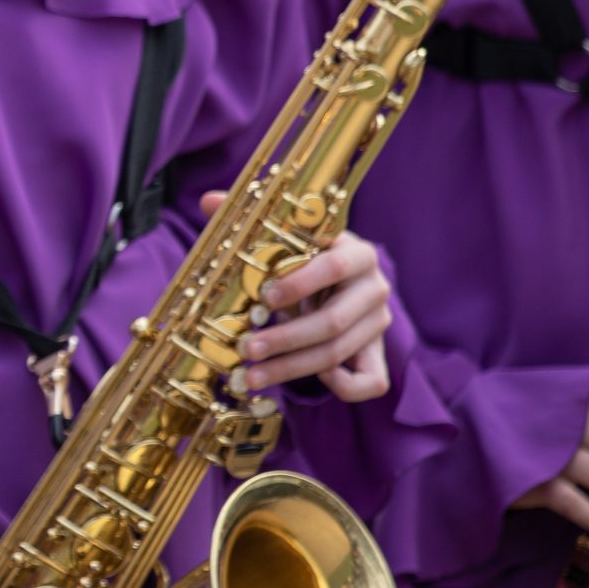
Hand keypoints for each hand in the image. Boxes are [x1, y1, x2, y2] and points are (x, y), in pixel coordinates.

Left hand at [215, 194, 392, 399]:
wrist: (346, 279)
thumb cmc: (308, 256)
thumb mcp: (289, 237)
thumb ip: (254, 221)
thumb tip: (209, 200)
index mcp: (356, 252)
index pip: (332, 267)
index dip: (299, 283)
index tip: (264, 296)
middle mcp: (374, 288)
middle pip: (333, 321)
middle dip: (285, 338)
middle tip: (246, 349)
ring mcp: (379, 322)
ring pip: (338, 353)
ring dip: (292, 368)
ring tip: (252, 376)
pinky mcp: (379, 350)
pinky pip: (372, 380)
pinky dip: (343, 386)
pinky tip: (310, 379)